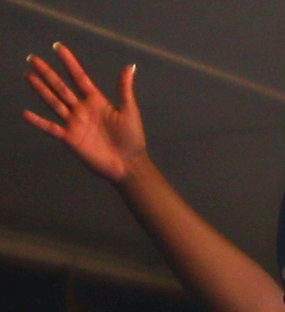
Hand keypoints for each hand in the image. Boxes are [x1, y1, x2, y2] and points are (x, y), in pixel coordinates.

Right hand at [23, 43, 146, 183]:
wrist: (129, 164)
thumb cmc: (131, 138)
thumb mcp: (129, 111)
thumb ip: (125, 89)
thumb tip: (130, 66)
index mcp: (96, 101)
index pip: (79, 77)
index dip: (69, 63)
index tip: (58, 47)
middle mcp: (82, 109)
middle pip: (61, 87)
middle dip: (47, 73)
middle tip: (33, 58)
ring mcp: (74, 123)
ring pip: (54, 102)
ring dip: (41, 90)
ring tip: (29, 76)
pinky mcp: (70, 138)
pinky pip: (51, 128)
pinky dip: (39, 121)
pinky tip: (26, 113)